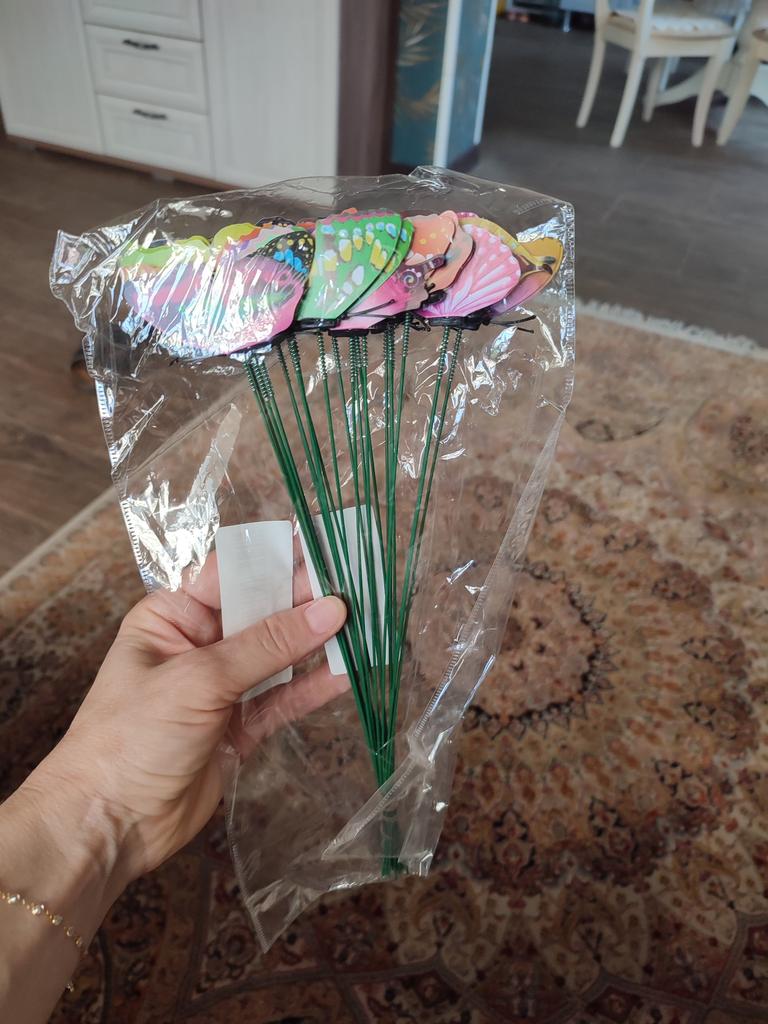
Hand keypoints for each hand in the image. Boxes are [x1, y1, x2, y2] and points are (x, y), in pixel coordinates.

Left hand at [25, 556, 346, 890]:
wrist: (106, 825)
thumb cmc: (132, 737)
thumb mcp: (199, 680)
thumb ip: (267, 645)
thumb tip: (330, 609)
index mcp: (172, 617)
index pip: (230, 575)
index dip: (275, 560)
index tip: (324, 546)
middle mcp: (199, 645)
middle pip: (261, 613)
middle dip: (306, 601)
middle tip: (359, 587)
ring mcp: (221, 688)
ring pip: (279, 655)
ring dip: (318, 643)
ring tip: (365, 625)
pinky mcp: (240, 727)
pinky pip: (283, 698)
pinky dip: (314, 687)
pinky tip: (347, 674)